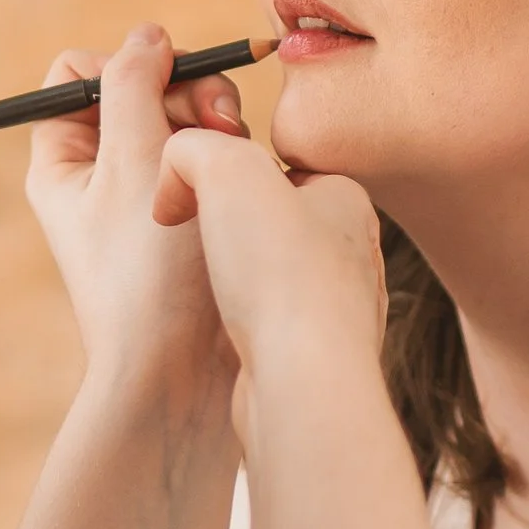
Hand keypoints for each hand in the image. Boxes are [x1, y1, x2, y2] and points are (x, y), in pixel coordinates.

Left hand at [26, 26, 251, 410]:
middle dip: (185, 94)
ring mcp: (150, 198)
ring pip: (187, 123)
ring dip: (215, 127)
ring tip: (237, 155)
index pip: (79, 72)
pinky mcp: (195, 220)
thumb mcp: (133, 163)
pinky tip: (251, 182)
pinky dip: (233, 162)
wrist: (184, 376)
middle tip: (218, 122)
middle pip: (144, 89)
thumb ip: (135, 86)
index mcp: (63, 161)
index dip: (123, 65)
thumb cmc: (148, 276)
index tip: (161, 87)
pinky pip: (215, 163)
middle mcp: (101, 176)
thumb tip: (147, 35)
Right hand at [149, 127, 386, 390]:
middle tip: (193, 244)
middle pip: (266, 223)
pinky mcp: (314, 357)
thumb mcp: (226, 168)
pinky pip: (265, 328)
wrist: (303, 382)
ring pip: (264, 278)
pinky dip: (238, 329)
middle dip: (221, 230)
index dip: (220, 176)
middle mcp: (351, 254)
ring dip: (227, 282)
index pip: (272, 168)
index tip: (190, 199)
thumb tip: (177, 176)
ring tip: (209, 294)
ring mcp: (336, 310)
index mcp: (345, 199)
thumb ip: (194, 146)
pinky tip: (225, 337)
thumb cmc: (279, 271)